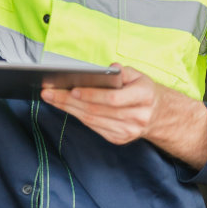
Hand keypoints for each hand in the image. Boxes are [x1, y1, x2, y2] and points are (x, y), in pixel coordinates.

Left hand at [41, 64, 206, 167]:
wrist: (158, 114)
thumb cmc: (141, 89)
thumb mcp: (137, 75)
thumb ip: (122, 71)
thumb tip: (107, 69)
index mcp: (144, 96)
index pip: (114, 98)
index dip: (92, 95)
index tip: (72, 89)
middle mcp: (138, 116)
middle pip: (97, 110)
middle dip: (69, 101)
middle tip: (49, 92)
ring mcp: (129, 131)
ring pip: (92, 120)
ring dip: (68, 108)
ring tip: (51, 97)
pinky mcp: (120, 138)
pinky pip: (94, 127)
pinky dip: (77, 116)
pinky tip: (65, 106)